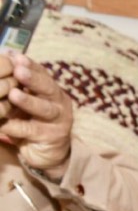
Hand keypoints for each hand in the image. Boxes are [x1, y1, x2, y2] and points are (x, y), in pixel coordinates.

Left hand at [0, 53, 74, 177]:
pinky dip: (16, 127)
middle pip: (48, 88)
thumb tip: (5, 57)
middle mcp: (60, 103)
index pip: (43, 74)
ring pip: (45, 109)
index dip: (31, 66)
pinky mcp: (52, 138)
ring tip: (14, 94)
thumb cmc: (31, 122)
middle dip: (33, 79)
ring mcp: (59, 121)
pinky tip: (4, 124)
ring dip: (29, 102)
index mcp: (52, 91)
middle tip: (18, 70)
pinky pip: (32, 131)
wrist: (47, 153)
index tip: (16, 57)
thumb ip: (17, 86)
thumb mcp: (24, 102)